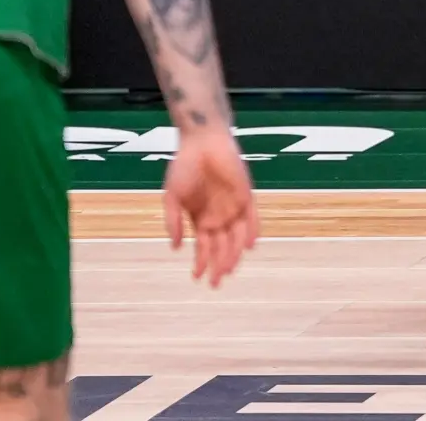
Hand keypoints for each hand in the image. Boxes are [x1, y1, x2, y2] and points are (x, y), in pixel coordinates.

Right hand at [163, 124, 257, 287]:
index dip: (201, 263)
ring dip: (233, 254)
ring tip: (228, 270)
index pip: (204, 247)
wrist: (202, 141)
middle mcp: (219, 216)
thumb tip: (176, 247)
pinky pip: (252, 217)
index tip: (197, 278)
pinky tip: (247, 246)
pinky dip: (251, 231)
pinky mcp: (246, 194)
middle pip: (222, 247)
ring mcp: (233, 206)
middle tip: (215, 284)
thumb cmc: (184, 166)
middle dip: (218, 266)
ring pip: (237, 237)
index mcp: (201, 219)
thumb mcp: (172, 197)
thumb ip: (173, 221)